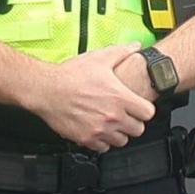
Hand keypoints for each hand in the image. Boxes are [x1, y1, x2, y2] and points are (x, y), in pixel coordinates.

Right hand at [32, 44, 159, 151]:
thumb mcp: (99, 58)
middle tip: (126, 115)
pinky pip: (103, 148)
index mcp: (119, 98)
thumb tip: (135, 46)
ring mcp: (99, 130)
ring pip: (122, 141)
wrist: (46, 89)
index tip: (138, 106)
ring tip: (111, 122)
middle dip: (134, 122)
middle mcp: (112, 117)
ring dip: (119, 132)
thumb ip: (121, 52)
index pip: (148, 113)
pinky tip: (98, 129)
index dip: (144, 109)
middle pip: (138, 130)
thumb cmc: (70, 75)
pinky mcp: (86, 139)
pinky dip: (103, 141)